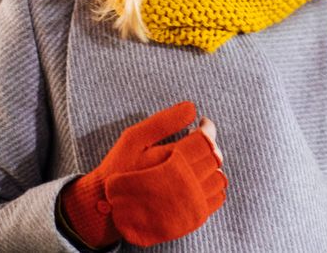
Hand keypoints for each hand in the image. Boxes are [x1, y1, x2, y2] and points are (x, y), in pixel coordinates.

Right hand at [60, 101, 226, 248]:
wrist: (108, 207)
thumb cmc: (120, 167)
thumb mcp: (134, 138)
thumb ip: (163, 122)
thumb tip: (191, 107)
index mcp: (172, 161)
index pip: (206, 140)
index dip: (207, 128)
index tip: (201, 123)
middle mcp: (185, 184)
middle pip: (214, 158)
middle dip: (208, 146)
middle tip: (194, 141)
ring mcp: (190, 204)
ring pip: (219, 178)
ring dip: (212, 166)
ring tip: (194, 161)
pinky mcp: (192, 218)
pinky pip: (217, 198)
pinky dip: (213, 185)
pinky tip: (196, 178)